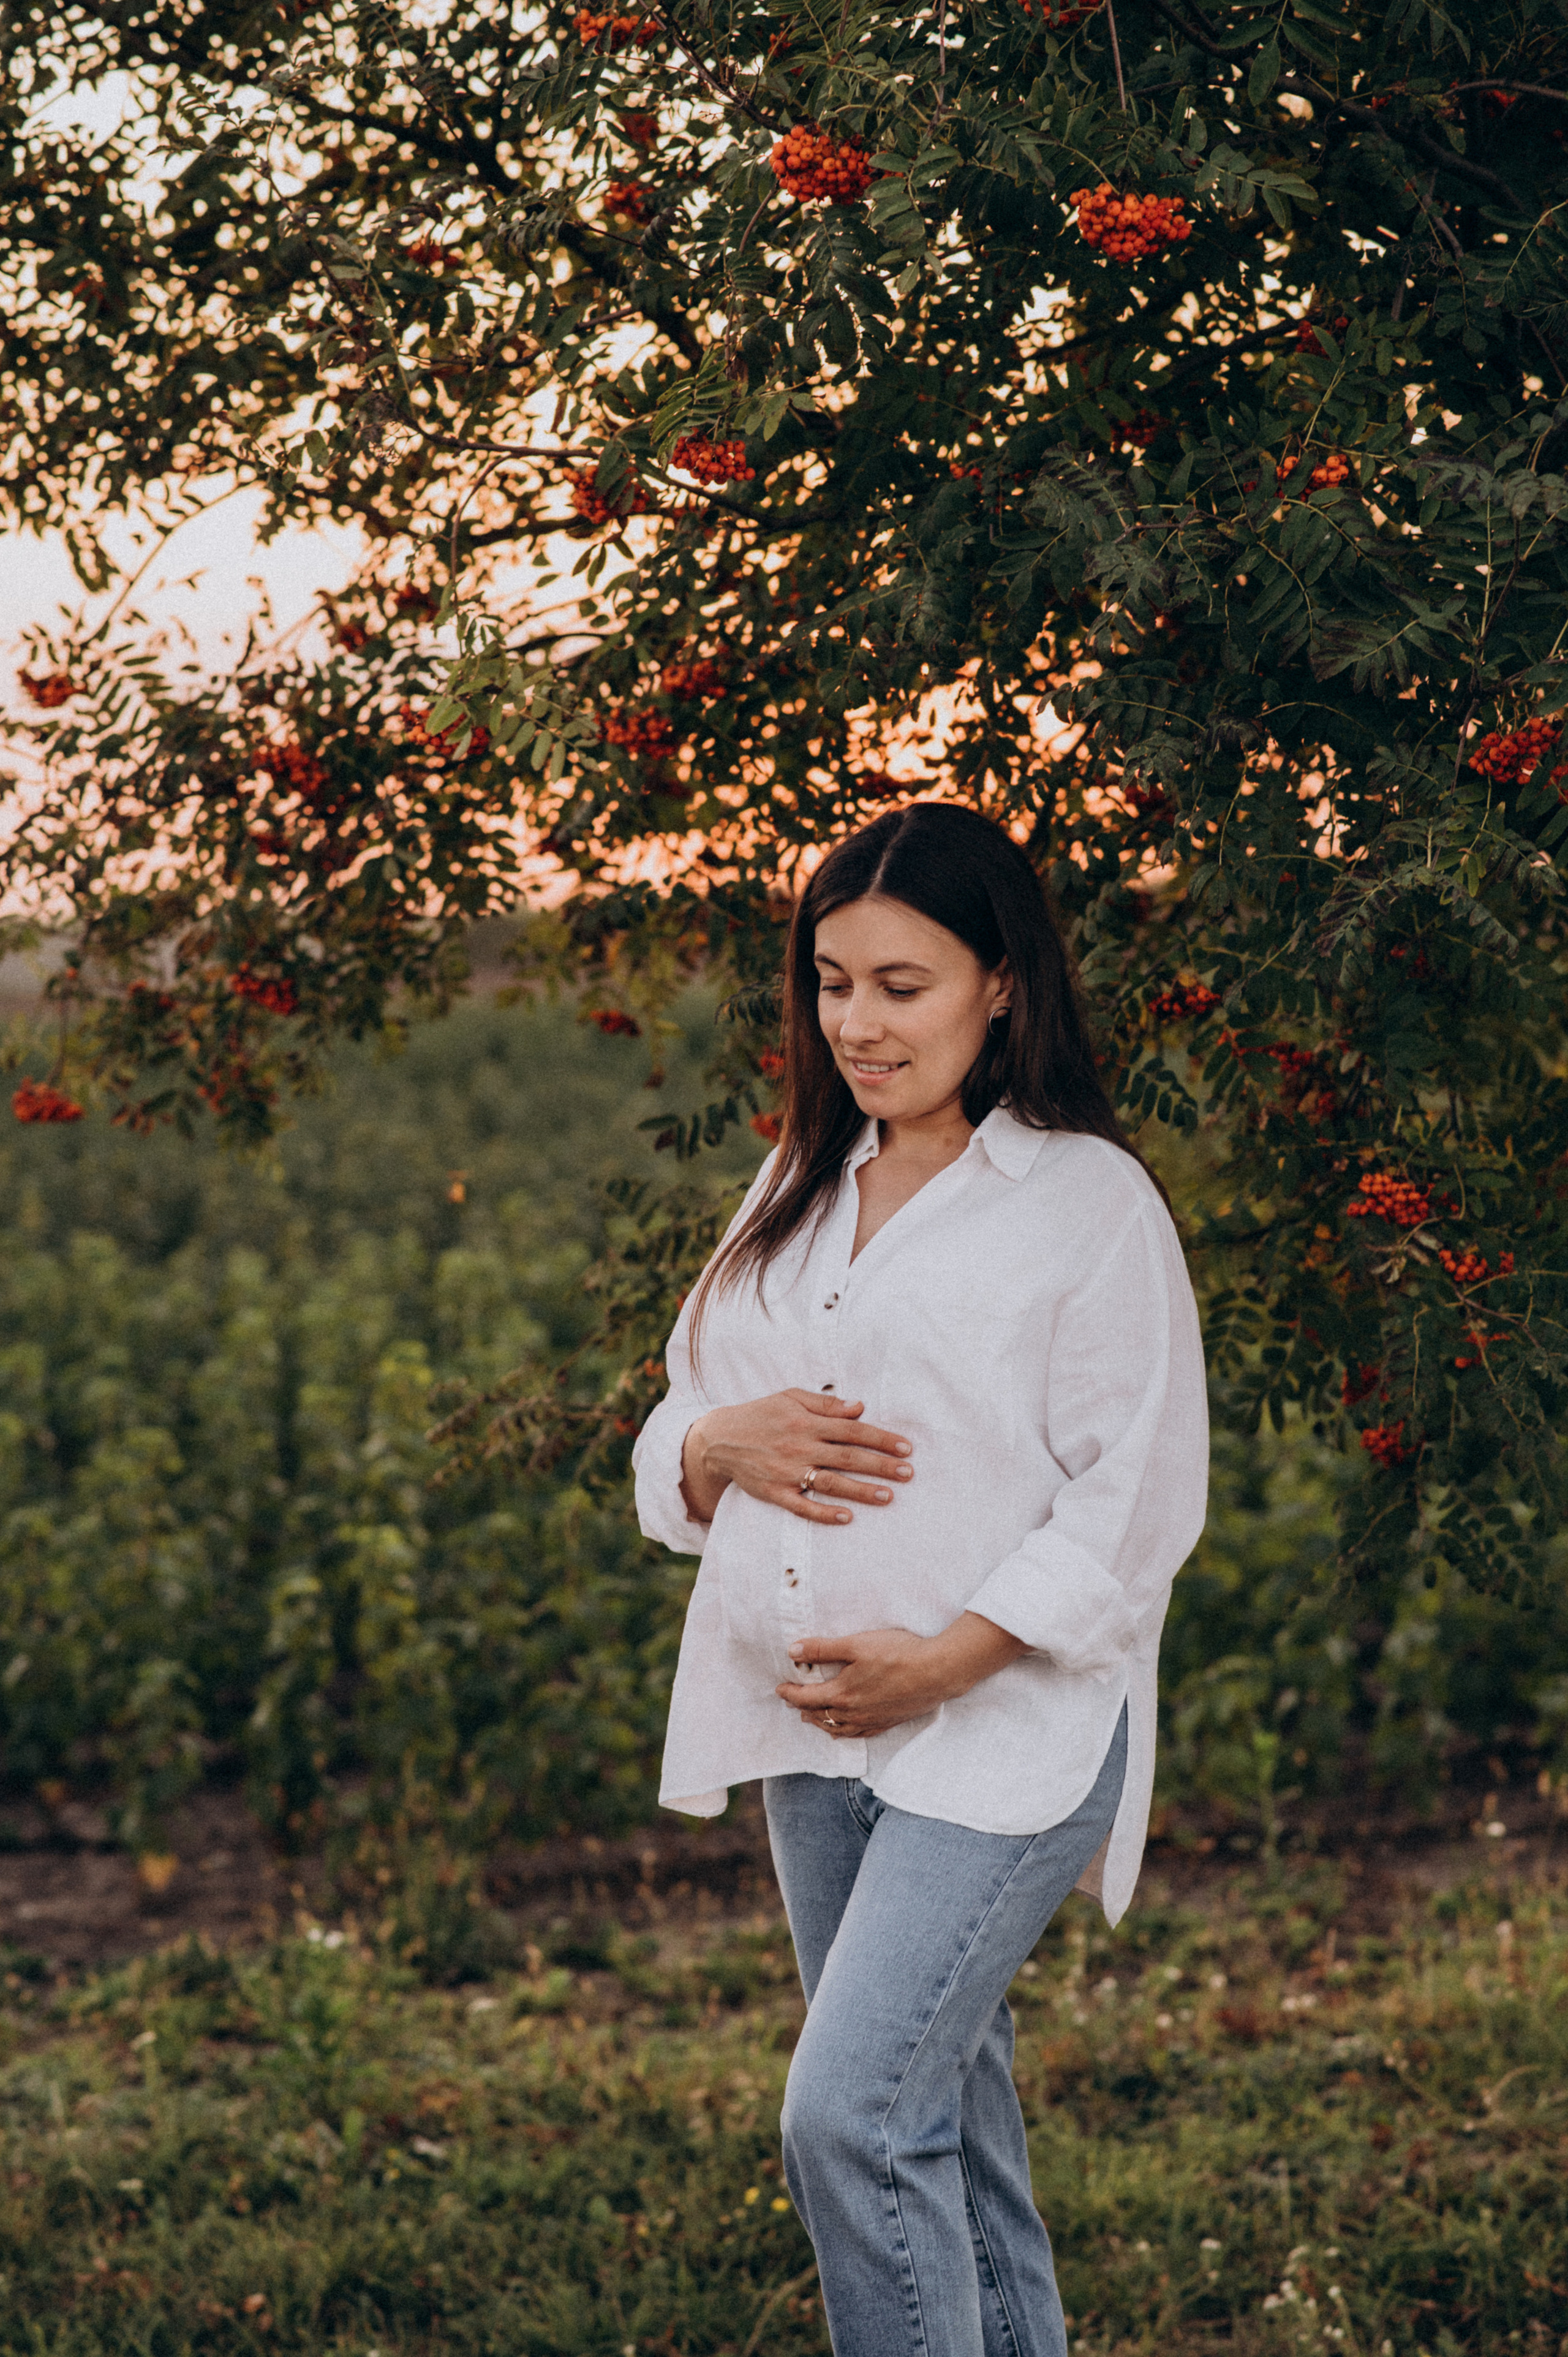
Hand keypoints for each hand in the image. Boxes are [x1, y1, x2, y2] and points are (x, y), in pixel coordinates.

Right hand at [680, 1389, 912, 1526]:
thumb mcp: (790, 1397)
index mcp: (805, 1421)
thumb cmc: (760, 1414)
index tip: (905, 1447)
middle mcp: (798, 1446)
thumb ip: (825, 1403)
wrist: (718, 1439)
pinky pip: (803, 1507)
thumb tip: (860, 1407)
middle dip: (880, 1465)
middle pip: (847, 1456)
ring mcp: (786, 1471)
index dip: (881, 1438)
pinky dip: (825, 1513)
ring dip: (860, 1490)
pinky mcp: (775, 1493)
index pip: (851, 1429)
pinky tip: (847, 1517)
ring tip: (888, 1497)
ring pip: (830, 1483)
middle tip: (908, 1473)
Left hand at [776, 1615, 1027, 1738]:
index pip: (806, 1697)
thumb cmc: (898, 1653)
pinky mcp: (888, 1722)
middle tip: (792, 1701)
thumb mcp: (856, 1644)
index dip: (790, 1693)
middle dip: (802, 1708)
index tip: (779, 1689)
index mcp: (842, 1694)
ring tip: (811, 1718)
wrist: (937, 1672)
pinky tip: (844, 1731)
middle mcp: (854, 1713)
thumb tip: (793, 1651)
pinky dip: (845, 1733)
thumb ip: (823, 1648)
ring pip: (838, 1729)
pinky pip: (860, 1734)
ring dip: (821, 1723)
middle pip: (819, 1715)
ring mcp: (872, 1720)